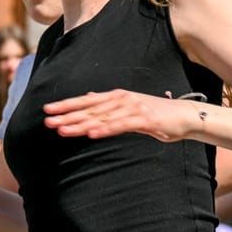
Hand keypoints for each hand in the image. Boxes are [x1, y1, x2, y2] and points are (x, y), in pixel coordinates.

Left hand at [43, 90, 200, 141]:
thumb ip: (110, 106)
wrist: (184, 116)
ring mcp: (133, 108)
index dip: (66, 105)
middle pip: (90, 109)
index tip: (47, 110)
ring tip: (63, 130)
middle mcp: (122, 99)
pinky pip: (121, 126)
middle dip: (67, 116)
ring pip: (102, 118)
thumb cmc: (157, 114)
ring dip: (81, 124)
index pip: (87, 101)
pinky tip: (92, 134)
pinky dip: (106, 129)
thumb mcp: (130, 108)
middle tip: (47, 121)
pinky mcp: (145, 120)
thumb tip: (90, 98)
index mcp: (117, 96)